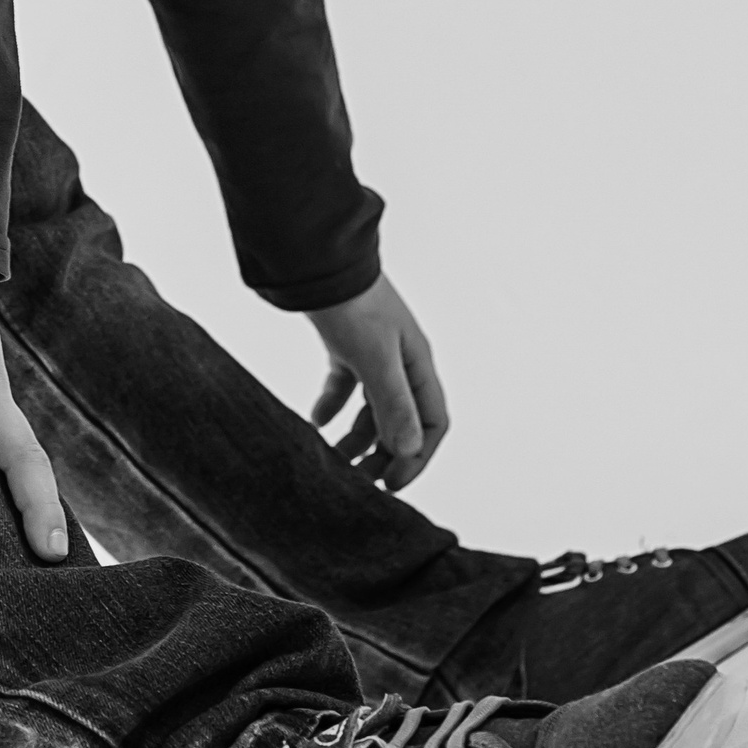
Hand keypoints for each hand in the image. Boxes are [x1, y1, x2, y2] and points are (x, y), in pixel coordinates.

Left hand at [307, 273, 447, 492]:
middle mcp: (401, 362)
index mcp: (418, 365)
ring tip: (334, 461)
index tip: (390, 484)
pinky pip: (344, 386)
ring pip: (371, 408)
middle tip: (359, 483)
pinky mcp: (344, 346)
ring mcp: (372, 353)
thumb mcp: (376, 359)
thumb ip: (393, 404)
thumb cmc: (353, 304)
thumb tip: (410, 450)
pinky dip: (332, 407)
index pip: (432, 423)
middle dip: (384, 455)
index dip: (415, 457)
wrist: (318, 262)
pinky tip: (315, 423)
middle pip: (401, 421)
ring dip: (356, 437)